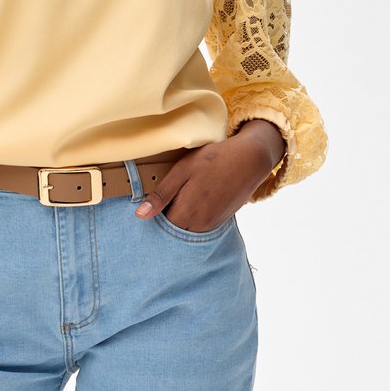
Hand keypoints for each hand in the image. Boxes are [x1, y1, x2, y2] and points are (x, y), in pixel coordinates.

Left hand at [133, 121, 285, 231]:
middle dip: (165, 220)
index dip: (154, 217)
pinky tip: (195, 199)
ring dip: (180, 219)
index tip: (151, 204)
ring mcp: (212, 224)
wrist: (250, 159)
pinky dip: (194, 218)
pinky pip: (200, 226)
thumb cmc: (213, 160)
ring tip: (181, 197)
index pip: (160, 228)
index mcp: (186, 213)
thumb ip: (162, 195)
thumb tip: (140, 216)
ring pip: (187, 230)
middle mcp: (199, 225)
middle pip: (174, 231)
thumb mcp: (182, 171)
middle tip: (164, 200)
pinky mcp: (221, 220)